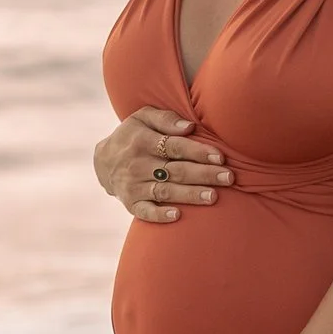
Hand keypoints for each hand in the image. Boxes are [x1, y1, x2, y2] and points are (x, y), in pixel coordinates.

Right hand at [95, 106, 231, 222]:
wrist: (103, 161)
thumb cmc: (134, 135)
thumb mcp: (143, 117)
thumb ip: (166, 119)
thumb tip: (190, 127)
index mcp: (142, 140)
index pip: (175, 147)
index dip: (198, 152)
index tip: (220, 157)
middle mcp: (137, 164)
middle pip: (175, 170)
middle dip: (204, 175)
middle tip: (229, 178)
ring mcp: (133, 186)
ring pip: (166, 191)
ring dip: (190, 195)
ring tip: (213, 197)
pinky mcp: (130, 203)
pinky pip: (145, 212)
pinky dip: (159, 215)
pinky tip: (178, 216)